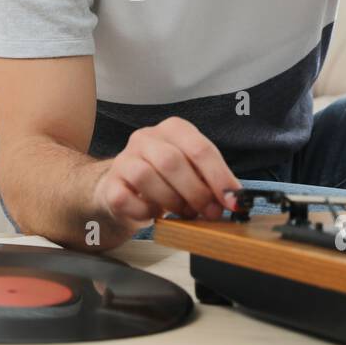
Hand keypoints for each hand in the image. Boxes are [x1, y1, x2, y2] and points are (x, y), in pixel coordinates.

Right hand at [92, 116, 238, 232]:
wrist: (125, 190)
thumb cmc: (166, 180)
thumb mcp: (192, 173)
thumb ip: (211, 181)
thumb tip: (234, 198)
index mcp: (173, 129)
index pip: (199, 148)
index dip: (219, 176)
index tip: (232, 200)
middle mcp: (146, 138)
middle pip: (172, 161)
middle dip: (196, 192)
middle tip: (210, 212)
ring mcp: (124, 159)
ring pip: (146, 176)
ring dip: (172, 201)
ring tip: (184, 213)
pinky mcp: (110, 183)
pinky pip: (126, 198)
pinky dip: (145, 211)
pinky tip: (155, 215)